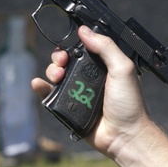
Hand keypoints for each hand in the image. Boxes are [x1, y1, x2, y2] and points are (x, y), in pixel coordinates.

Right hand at [32, 24, 167, 166]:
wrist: (124, 136)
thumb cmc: (129, 104)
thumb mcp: (123, 68)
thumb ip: (106, 47)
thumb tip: (85, 30)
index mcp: (103, 66)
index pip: (83, 48)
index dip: (73, 44)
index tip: (69, 44)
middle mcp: (90, 78)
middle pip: (66, 60)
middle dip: (59, 57)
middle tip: (62, 62)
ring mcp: (78, 93)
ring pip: (56, 75)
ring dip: (51, 70)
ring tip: (57, 75)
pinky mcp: (69, 108)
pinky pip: (50, 95)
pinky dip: (41, 87)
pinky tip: (38, 83)